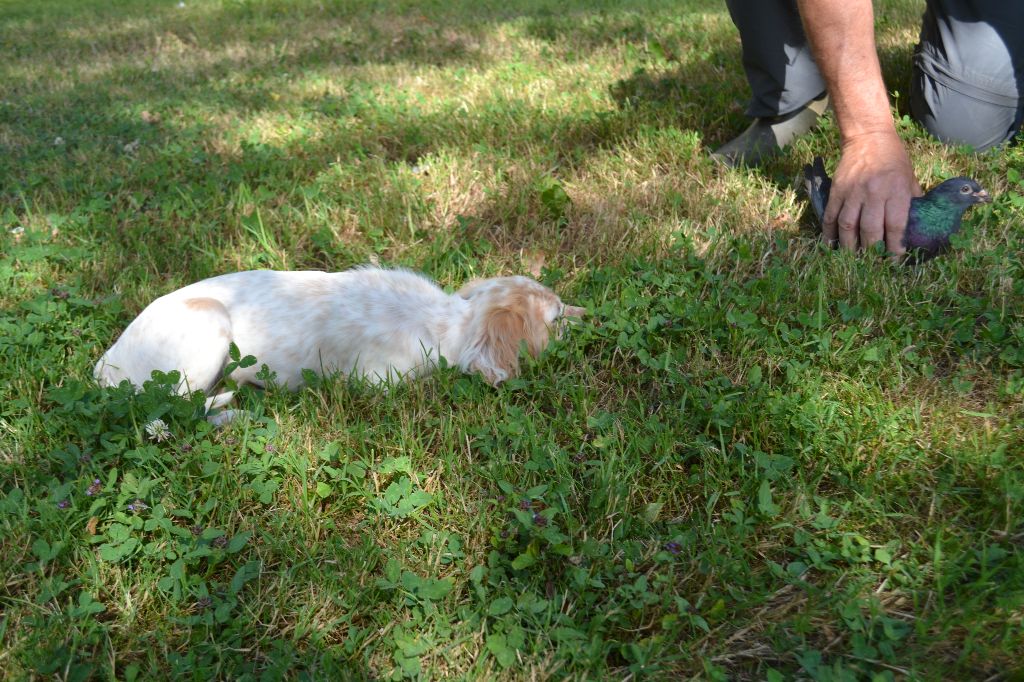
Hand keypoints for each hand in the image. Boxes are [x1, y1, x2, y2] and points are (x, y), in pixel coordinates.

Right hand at [822, 130, 922, 255]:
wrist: (869, 137)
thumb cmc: (894, 158)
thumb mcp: (910, 178)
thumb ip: (911, 201)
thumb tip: (913, 225)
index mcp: (896, 191)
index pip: (895, 226)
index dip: (894, 247)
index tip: (894, 261)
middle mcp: (874, 193)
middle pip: (870, 230)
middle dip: (871, 252)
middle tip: (872, 265)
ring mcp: (852, 193)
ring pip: (847, 226)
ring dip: (849, 246)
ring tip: (851, 259)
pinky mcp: (837, 191)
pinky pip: (831, 216)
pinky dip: (829, 233)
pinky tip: (831, 245)